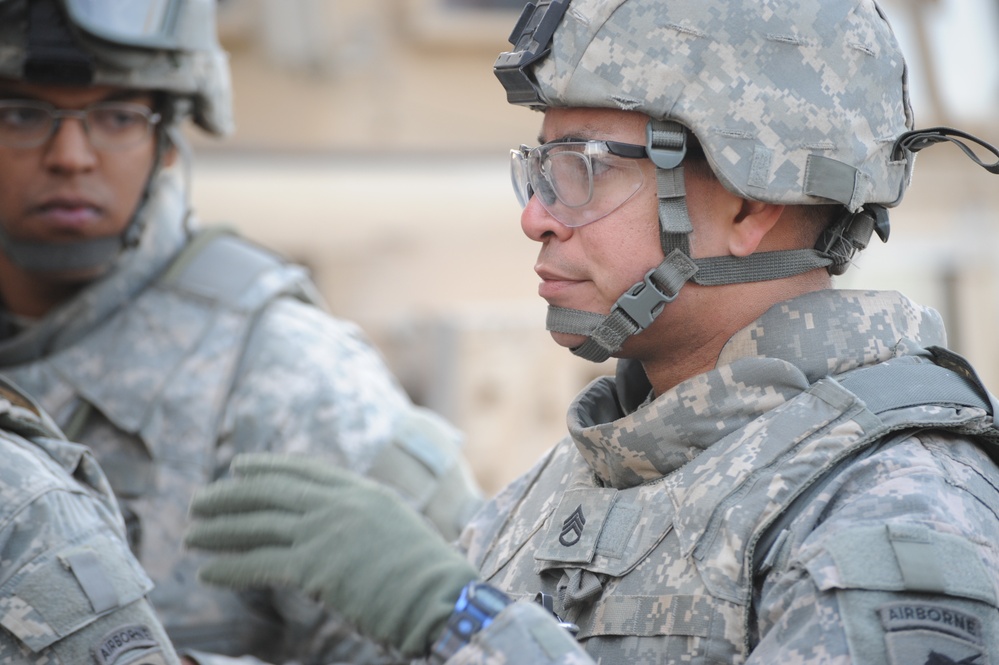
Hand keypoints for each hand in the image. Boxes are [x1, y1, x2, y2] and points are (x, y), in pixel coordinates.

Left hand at [184, 453, 478, 655]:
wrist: (439, 597)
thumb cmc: (426, 574)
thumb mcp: (396, 529)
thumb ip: (362, 519)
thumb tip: (332, 527)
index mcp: (362, 491)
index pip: (303, 471)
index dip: (266, 468)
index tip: (239, 466)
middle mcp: (339, 504)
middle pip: (271, 492)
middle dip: (230, 495)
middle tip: (200, 501)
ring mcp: (325, 532)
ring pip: (259, 525)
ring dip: (220, 530)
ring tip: (192, 535)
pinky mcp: (314, 566)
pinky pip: (260, 563)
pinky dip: (229, 567)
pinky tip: (208, 570)